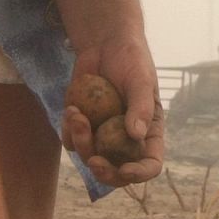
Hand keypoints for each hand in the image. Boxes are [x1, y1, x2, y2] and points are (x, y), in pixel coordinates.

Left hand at [62, 35, 164, 186]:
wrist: (105, 44)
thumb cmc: (132, 60)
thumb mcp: (141, 80)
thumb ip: (140, 106)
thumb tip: (136, 135)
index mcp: (148, 132)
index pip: (150, 163)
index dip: (140, 173)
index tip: (125, 170)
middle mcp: (125, 139)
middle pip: (117, 171)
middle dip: (105, 172)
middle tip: (94, 162)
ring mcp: (102, 134)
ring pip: (90, 156)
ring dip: (81, 140)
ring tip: (75, 113)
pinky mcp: (82, 125)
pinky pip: (71, 141)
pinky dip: (68, 129)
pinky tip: (71, 107)